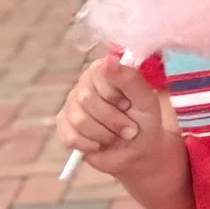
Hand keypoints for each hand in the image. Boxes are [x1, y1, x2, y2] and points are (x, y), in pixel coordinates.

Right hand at [55, 55, 163, 176]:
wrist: (139, 150)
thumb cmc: (144, 120)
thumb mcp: (145, 99)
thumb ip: (129, 78)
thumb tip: (109, 59)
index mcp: (103, 70)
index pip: (99, 76)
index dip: (117, 96)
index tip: (130, 105)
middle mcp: (84, 84)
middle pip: (87, 99)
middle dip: (114, 120)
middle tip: (130, 128)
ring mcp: (71, 105)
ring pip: (79, 120)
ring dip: (105, 134)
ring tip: (117, 136)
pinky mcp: (64, 126)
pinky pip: (70, 137)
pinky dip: (91, 145)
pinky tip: (101, 143)